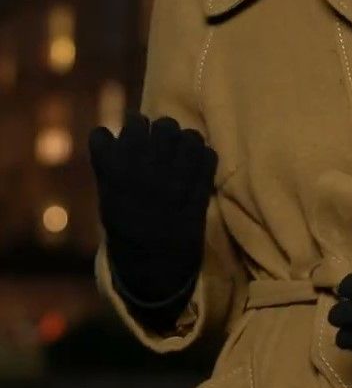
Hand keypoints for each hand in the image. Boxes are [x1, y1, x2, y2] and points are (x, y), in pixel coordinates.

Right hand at [88, 112, 216, 303]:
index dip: (126, 127)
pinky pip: (207, 154)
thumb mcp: (108, 198)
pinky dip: (203, 155)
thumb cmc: (128, 229)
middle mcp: (143, 169)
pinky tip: (196, 164)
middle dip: (159, 128)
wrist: (155, 263)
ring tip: (181, 149)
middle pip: (157, 124)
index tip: (131, 131)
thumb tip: (113, 131)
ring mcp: (175, 176)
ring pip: (186, 134)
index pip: (118, 129)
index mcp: (114, 172)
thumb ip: (110, 164)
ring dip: (184, 139)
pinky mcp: (200, 187)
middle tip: (160, 136)